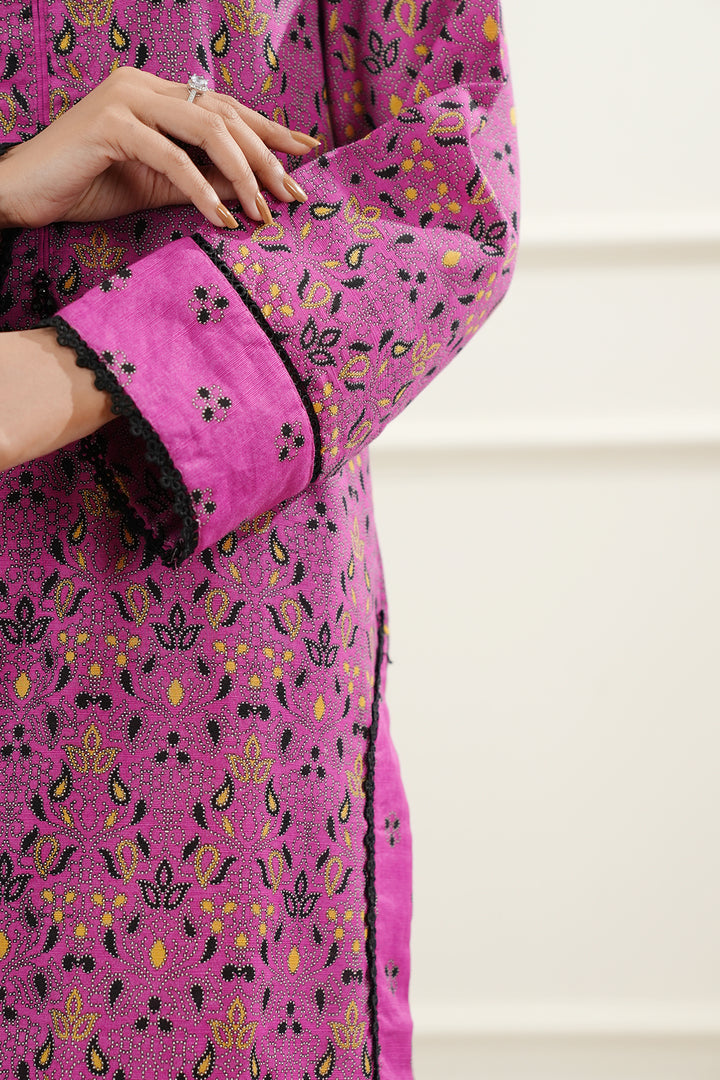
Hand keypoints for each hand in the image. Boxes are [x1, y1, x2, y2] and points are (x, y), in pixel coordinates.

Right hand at [0, 66, 319, 231]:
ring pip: (206, 129)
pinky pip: (172, 158)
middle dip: (266, 156)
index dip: (268, 129)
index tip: (305, 154)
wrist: (27, 194)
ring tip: (262, 211)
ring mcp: (126, 99)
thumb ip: (201, 180)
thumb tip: (251, 190)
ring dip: (242, 173)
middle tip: (292, 194)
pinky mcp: (111, 124)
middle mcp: (144, 85)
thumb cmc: (89, 188)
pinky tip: (222, 218)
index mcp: (156, 93)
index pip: (224, 107)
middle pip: (224, 114)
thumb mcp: (158, 185)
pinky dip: (203, 190)